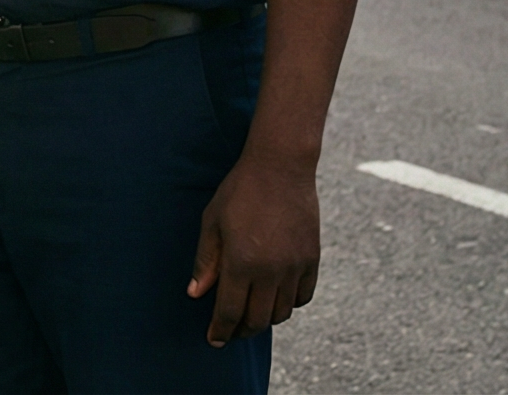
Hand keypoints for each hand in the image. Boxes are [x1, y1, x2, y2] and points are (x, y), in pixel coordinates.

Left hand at [187, 153, 321, 345]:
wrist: (280, 167)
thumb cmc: (239, 191)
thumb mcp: (212, 223)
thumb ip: (206, 261)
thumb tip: (196, 293)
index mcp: (241, 263)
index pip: (229, 311)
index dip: (221, 330)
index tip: (214, 339)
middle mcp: (270, 271)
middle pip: (258, 320)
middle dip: (241, 330)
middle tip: (231, 330)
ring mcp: (295, 267)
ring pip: (282, 312)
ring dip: (265, 319)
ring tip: (252, 314)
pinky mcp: (312, 259)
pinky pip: (303, 296)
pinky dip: (289, 304)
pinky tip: (276, 298)